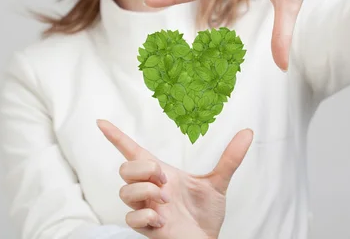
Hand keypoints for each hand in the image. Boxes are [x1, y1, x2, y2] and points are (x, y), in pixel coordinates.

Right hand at [97, 119, 253, 238]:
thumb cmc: (204, 214)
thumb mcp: (218, 182)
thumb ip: (230, 158)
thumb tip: (248, 132)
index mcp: (160, 175)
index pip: (132, 152)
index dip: (116, 137)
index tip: (101, 122)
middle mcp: (150, 190)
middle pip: (125, 169)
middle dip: (143, 169)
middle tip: (164, 179)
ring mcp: (147, 209)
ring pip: (126, 192)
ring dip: (146, 192)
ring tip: (166, 200)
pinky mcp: (148, 229)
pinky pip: (133, 219)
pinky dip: (146, 216)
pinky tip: (162, 218)